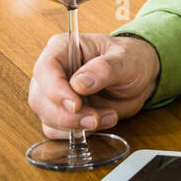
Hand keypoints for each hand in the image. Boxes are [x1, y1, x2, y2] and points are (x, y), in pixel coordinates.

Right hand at [27, 33, 160, 139]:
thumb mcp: (125, 60)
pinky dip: (78, 132)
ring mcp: (54, 94)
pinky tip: (101, 121)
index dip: (55, 90)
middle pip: (40, 98)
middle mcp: (53, 71)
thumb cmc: (130, 60)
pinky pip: (56, 130)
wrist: (139, 77)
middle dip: (67, 115)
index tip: (76, 105)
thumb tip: (78, 83)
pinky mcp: (60, 113)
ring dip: (76, 125)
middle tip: (95, 118)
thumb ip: (103, 69)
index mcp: (64, 48)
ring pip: (47, 117)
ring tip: (108, 116)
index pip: (45, 69)